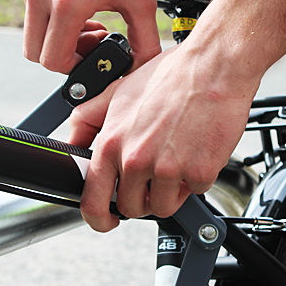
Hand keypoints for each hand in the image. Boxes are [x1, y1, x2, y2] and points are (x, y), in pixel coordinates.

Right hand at [17, 0, 160, 72]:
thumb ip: (144, 40)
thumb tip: (140, 67)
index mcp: (68, 2)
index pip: (53, 59)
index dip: (74, 66)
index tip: (93, 54)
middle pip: (34, 52)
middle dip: (62, 53)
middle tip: (90, 39)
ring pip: (33, 29)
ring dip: (57, 32)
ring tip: (88, 17)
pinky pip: (32, 5)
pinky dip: (52, 11)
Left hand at [69, 45, 258, 231]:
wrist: (213, 65)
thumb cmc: (170, 75)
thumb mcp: (117, 92)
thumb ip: (89, 120)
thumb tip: (72, 142)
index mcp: (111, 144)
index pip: (92, 201)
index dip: (98, 218)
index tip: (106, 220)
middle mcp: (136, 159)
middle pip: (132, 208)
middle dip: (142, 198)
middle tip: (154, 177)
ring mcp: (168, 169)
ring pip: (163, 207)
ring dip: (171, 192)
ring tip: (177, 161)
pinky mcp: (199, 172)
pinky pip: (195, 192)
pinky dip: (197, 178)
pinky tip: (196, 152)